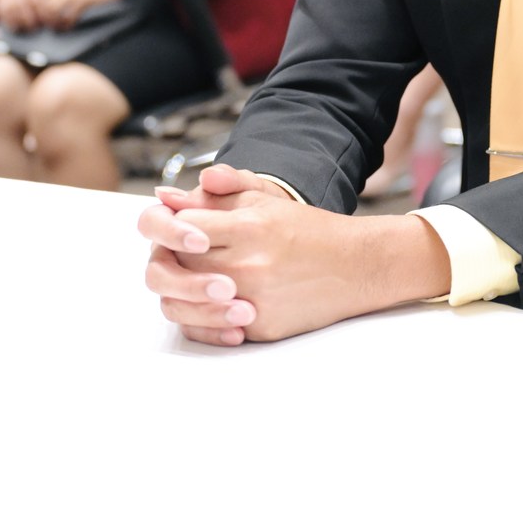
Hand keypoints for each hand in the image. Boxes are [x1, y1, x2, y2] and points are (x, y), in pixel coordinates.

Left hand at [45, 0, 131, 27]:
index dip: (44, 9)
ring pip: (57, 10)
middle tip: (50, 26)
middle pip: (48, 4)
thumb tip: (60, 6)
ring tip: (58, 29)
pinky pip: (71, 15)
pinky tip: (69, 26)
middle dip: (47, 17)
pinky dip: (68, 23)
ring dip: (56, 22)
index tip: (46, 18)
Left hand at [139, 165, 447, 345]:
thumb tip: (166, 196)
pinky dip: (202, 318)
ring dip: (181, 291)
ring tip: (194, 279)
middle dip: (174, 259)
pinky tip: (212, 303)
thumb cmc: (307, 230)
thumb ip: (216, 193)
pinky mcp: (259, 328)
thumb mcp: (265, 199)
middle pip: (179, 266)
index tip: (181, 230)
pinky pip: (209, 329)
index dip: (173, 229)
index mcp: (249, 228)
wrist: (356, 267)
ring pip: (185, 303)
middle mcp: (249, 266)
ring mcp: (253, 301)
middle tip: (182, 255)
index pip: (184, 229)